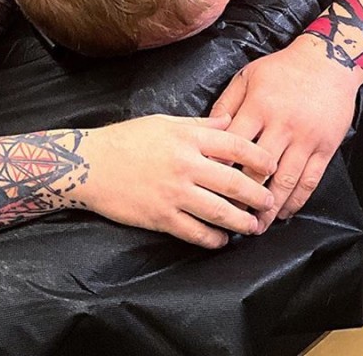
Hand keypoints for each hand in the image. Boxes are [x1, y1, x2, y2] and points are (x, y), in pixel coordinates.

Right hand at [78, 113, 275, 248]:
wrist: (90, 164)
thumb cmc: (127, 138)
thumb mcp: (164, 122)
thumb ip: (200, 125)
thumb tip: (229, 122)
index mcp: (188, 137)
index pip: (235, 146)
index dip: (259, 158)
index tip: (272, 166)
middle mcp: (185, 164)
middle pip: (233, 182)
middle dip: (257, 195)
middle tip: (270, 203)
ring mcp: (174, 193)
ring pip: (219, 211)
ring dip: (241, 221)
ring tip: (254, 226)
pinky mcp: (161, 217)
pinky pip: (195, 232)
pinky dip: (213, 239)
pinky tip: (222, 240)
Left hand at [210, 37, 362, 231]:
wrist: (328, 61)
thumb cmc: (282, 68)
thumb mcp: (247, 76)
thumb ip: (226, 104)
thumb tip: (208, 133)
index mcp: (258, 107)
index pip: (234, 147)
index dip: (219, 171)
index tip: (208, 191)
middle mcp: (282, 125)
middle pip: (258, 171)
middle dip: (242, 199)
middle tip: (230, 219)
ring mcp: (305, 139)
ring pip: (285, 182)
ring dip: (270, 209)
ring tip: (257, 226)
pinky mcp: (325, 148)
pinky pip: (310, 181)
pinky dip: (296, 201)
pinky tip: (284, 212)